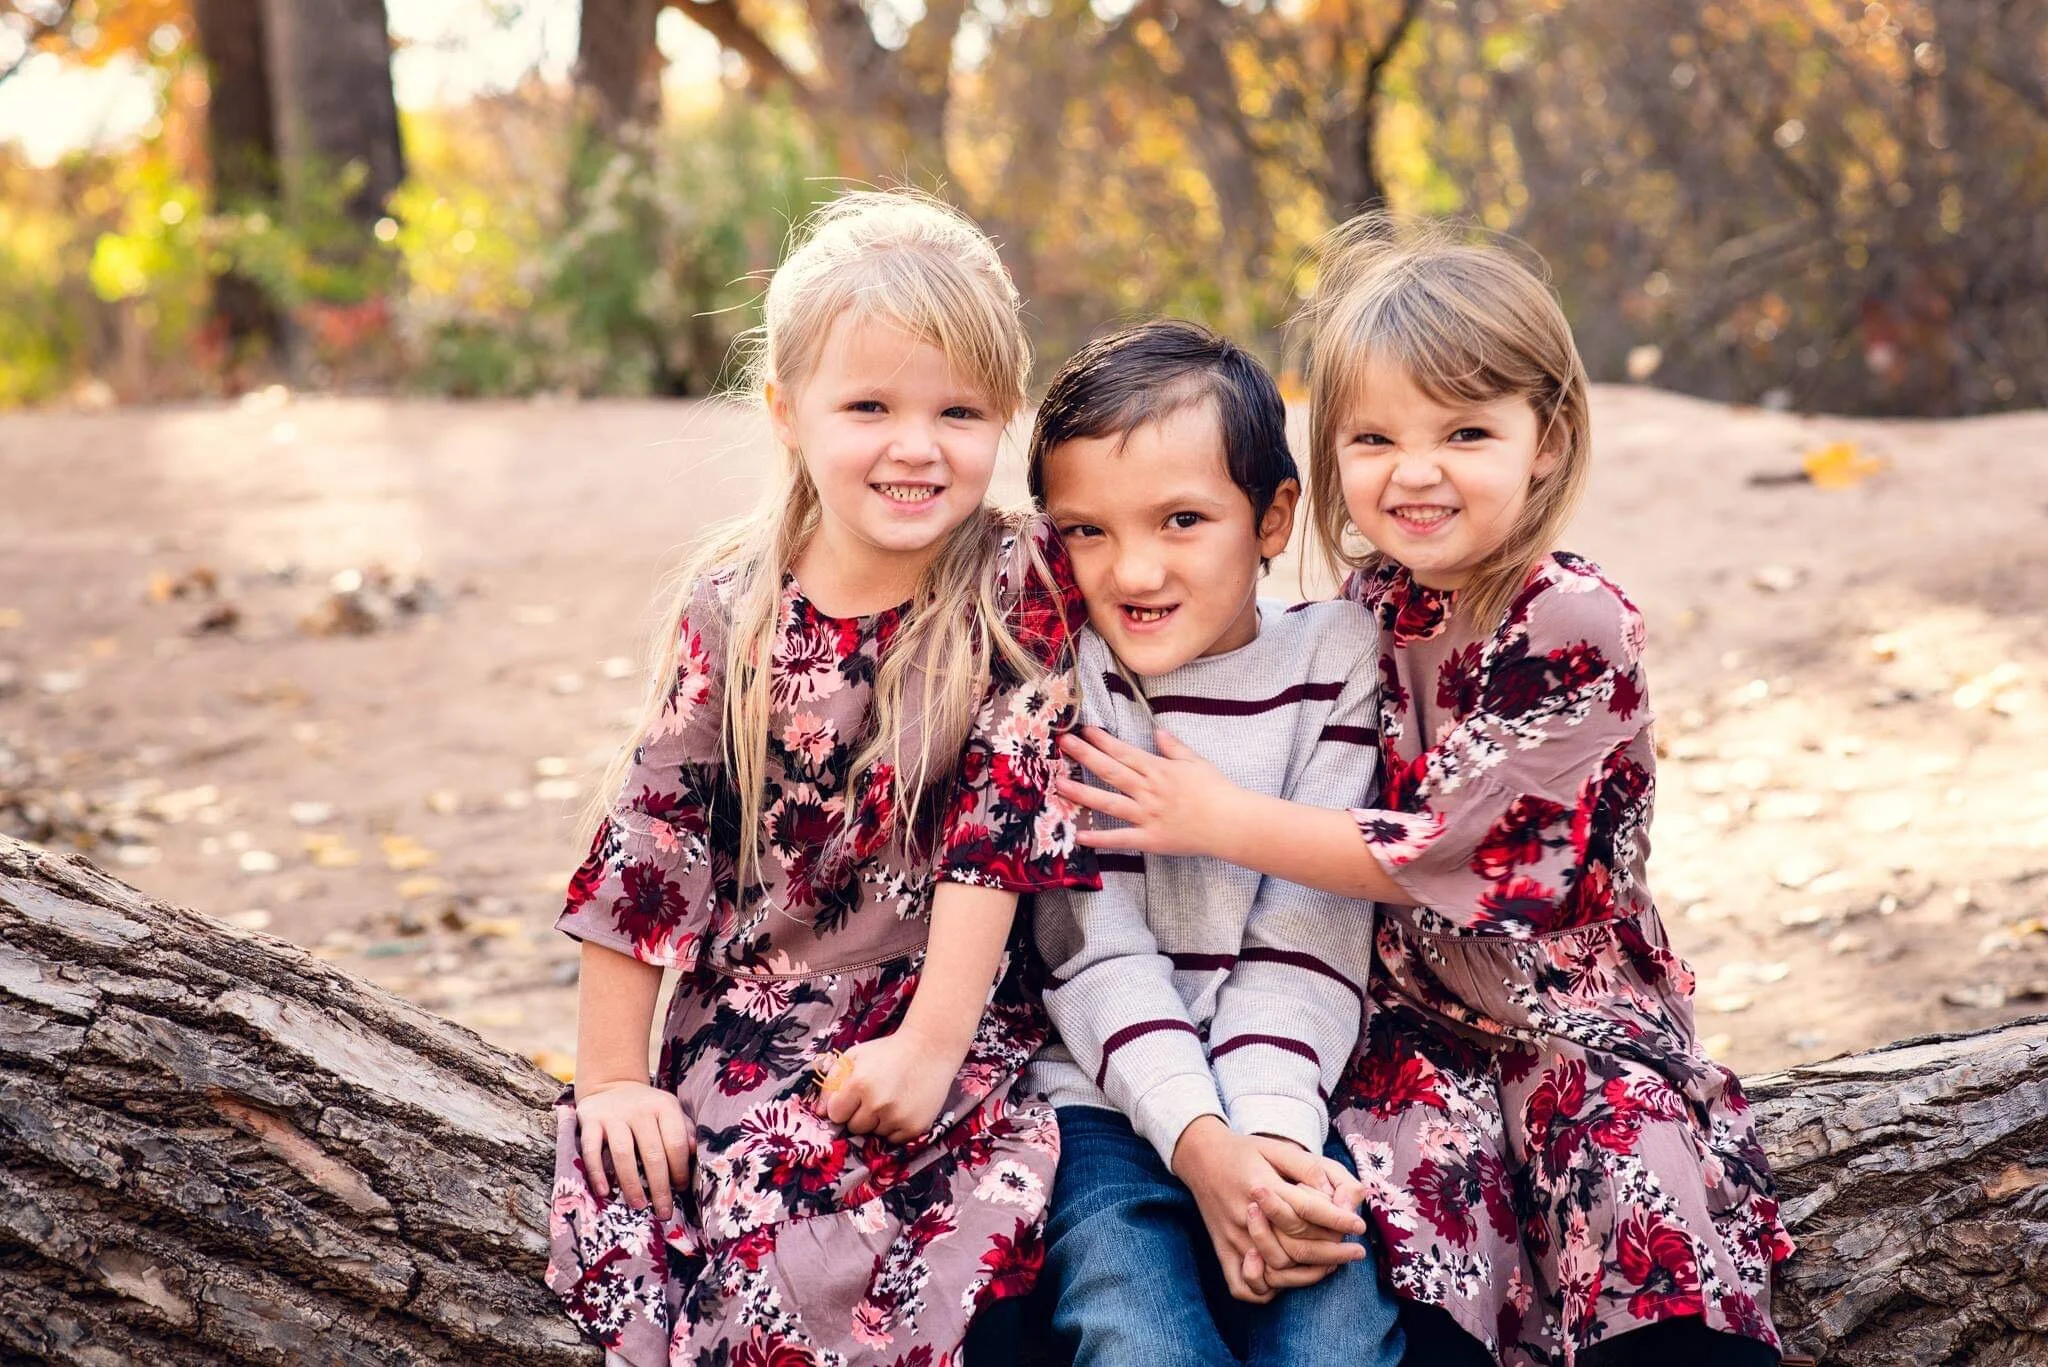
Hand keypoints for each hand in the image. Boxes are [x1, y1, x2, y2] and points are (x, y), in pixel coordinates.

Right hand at [574, 1079, 693, 1219]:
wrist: (611, 1085)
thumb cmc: (647, 1109)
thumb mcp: (670, 1112)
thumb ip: (684, 1131)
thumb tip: (695, 1153)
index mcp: (664, 1107)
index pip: (676, 1143)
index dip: (681, 1170)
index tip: (681, 1190)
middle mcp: (640, 1109)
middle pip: (652, 1153)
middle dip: (660, 1187)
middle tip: (663, 1212)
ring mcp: (613, 1115)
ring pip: (623, 1153)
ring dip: (631, 1183)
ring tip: (639, 1206)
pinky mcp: (590, 1121)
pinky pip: (591, 1150)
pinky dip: (597, 1172)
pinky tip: (604, 1191)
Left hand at [818, 1028, 956, 1142]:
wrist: (930, 1049)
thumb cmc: (888, 1052)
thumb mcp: (854, 1056)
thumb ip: (831, 1082)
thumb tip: (819, 1113)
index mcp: (858, 1084)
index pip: (836, 1115)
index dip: (843, 1106)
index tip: (854, 1096)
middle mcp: (877, 1103)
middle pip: (854, 1127)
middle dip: (861, 1114)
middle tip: (876, 1095)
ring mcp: (897, 1117)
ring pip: (875, 1134)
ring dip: (879, 1121)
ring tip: (892, 1099)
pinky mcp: (914, 1128)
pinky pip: (894, 1140)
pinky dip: (895, 1128)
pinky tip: (903, 1107)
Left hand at [1057, 726, 1243, 857]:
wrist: (1231, 822)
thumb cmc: (1216, 790)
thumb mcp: (1196, 761)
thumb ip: (1174, 746)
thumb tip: (1156, 731)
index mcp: (1159, 769)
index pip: (1124, 752)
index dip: (1102, 741)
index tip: (1083, 731)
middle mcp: (1148, 790)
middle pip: (1111, 771)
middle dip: (1085, 756)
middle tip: (1063, 745)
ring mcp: (1147, 815)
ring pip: (1109, 802)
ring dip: (1082, 793)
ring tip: (1059, 784)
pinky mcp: (1149, 839)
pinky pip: (1120, 839)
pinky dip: (1099, 839)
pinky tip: (1078, 835)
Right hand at [1171, 1119, 1365, 1302]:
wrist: (1200, 1157)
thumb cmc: (1245, 1151)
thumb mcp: (1277, 1148)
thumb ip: (1308, 1168)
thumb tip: (1339, 1194)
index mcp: (1262, 1185)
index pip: (1306, 1209)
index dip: (1337, 1218)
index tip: (1359, 1225)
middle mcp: (1246, 1216)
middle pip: (1296, 1246)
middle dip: (1333, 1252)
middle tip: (1357, 1252)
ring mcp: (1233, 1238)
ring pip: (1276, 1270)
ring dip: (1309, 1273)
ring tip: (1332, 1265)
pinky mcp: (1223, 1251)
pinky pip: (1244, 1286)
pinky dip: (1267, 1290)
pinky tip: (1289, 1279)